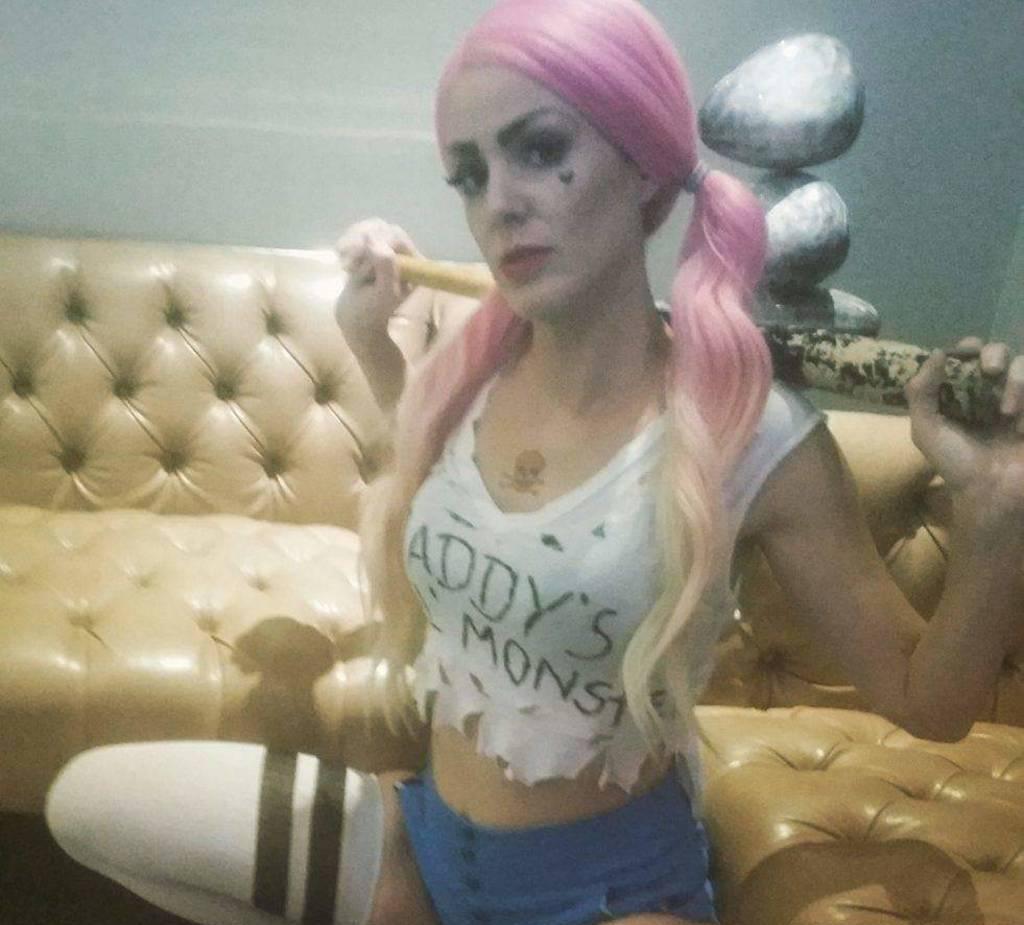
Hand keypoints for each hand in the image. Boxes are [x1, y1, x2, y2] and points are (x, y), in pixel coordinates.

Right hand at [334, 218, 421, 339]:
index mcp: (415, 265)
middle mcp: (405, 254)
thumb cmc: (371, 311)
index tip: (357, 263)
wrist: (355, 317)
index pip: (398, 238)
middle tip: (348, 266)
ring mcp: (388, 248)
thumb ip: (385, 266)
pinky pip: (360, 230)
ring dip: (353, 243)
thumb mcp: (383, 293)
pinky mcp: (373, 246)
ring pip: (370, 227)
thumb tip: (373, 238)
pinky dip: (347, 242)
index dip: (376, 244)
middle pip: (383, 229)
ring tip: (345, 265)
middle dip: (362, 244)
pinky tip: (341, 257)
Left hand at [905, 336, 1023, 525]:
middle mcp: (990, 391)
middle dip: (994, 354)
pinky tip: (1020, 428)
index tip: (967, 353)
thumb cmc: (956, 463)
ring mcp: (1018, 401)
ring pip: (1023, 365)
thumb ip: (921, 392)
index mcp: (962, 392)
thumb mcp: (927, 429)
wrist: (992, 493)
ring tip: (1006, 412)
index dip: (967, 347)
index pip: (966, 355)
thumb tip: (936, 352)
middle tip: (989, 371)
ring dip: (1016, 381)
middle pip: (998, 351)